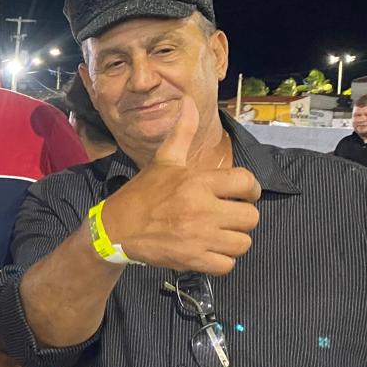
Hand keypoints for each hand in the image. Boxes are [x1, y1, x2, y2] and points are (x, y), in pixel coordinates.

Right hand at [101, 97, 261, 275]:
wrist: (116, 229)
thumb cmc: (143, 194)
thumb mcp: (163, 161)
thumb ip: (182, 132)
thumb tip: (189, 101)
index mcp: (198, 182)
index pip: (247, 183)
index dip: (250, 189)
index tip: (242, 194)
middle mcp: (203, 209)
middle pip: (251, 217)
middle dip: (241, 218)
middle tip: (227, 217)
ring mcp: (199, 237)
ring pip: (243, 243)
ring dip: (233, 241)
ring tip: (218, 235)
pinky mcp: (193, 260)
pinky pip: (227, 266)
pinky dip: (221, 262)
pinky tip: (208, 252)